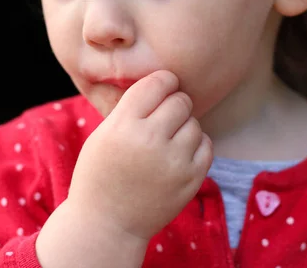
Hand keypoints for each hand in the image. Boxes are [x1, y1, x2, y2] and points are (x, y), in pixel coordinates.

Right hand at [67, 70, 212, 240]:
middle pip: (180, 101)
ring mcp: (173, 162)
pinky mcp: (190, 179)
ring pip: (194, 123)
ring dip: (183, 126)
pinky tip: (178, 153)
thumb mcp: (102, 134)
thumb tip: (164, 82)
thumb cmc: (100, 173)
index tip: (162, 88)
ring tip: (166, 140)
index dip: (162, 82)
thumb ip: (130, 108)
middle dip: (173, 104)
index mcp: (122, 125)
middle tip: (163, 118)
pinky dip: (195, 145)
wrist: (107, 223)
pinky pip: (206, 144)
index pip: (157, 83)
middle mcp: (149, 140)